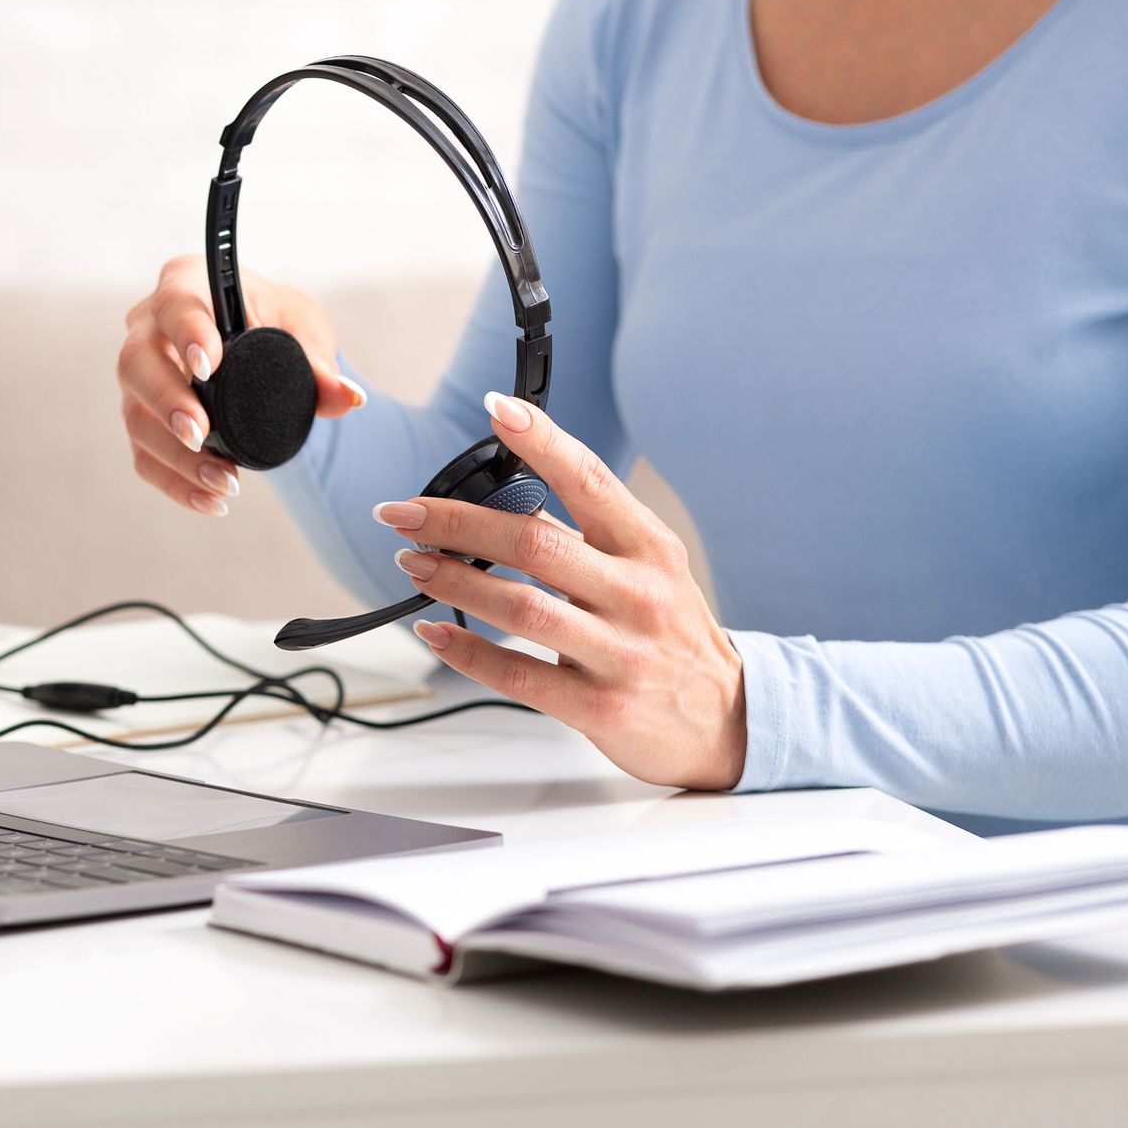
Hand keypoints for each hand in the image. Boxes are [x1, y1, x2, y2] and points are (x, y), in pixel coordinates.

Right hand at [117, 255, 365, 515]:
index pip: (175, 305)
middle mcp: (148, 328)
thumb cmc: (271, 320)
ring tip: (225, 481)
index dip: (187, 334)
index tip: (208, 366)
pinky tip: (211, 502)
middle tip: (200, 434)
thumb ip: (320, 361)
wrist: (255, 341)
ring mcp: (140, 378)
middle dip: (167, 402)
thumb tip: (346, 397)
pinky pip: (144, 455)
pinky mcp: (143, 418)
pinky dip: (175, 483)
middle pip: (136, 364)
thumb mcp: (303, 328)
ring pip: (136, 417)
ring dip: (176, 456)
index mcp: (186, 285)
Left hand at [376, 392, 747, 790]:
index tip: (496, 409)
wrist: (724, 719)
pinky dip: (467, 651)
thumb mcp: (646, 572)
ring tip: (412, 564)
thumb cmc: (669, 634)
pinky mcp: (600, 708)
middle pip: (535, 544)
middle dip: (457, 522)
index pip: (591, 480)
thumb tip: (498, 499)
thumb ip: (582, 537)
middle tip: (402, 512)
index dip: (542, 442)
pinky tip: (435, 631)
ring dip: (454, 581)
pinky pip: (518, 676)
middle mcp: (638, 594)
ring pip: (522, 609)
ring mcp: (621, 653)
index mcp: (648, 548)